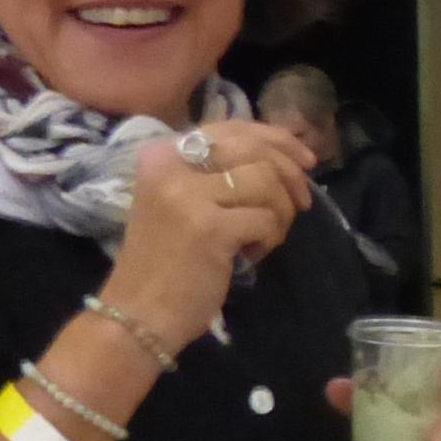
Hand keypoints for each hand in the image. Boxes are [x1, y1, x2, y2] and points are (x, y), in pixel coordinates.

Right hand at [107, 119, 316, 354]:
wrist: (137, 313)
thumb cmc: (165, 261)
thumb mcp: (182, 201)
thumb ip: (219, 173)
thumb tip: (283, 154)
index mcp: (162, 153)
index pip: (231, 127)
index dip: (275, 139)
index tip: (303, 160)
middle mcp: (170, 165)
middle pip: (253, 148)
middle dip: (290, 173)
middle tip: (303, 202)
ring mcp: (188, 195)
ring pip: (266, 181)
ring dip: (280, 212)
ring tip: (266, 237)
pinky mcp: (210, 228)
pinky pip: (266, 219)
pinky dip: (270, 239)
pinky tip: (251, 256)